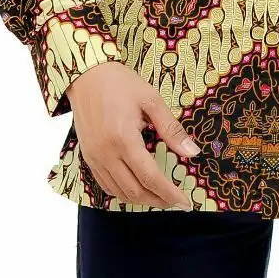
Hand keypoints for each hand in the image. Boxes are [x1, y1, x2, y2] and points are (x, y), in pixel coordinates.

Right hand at [64, 62, 200, 208]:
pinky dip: (123, 192)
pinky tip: (137, 188)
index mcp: (123, 139)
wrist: (86, 75)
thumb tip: (193, 152)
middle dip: (158, 201)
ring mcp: (94, 158)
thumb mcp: (151, 100)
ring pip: (118, 192)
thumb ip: (172, 129)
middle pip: (134, 191)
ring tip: (160, 197)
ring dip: (141, 200)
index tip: (185, 201)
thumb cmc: (119, 83)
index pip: (150, 178)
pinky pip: (106, 185)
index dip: (169, 193)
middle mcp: (106, 154)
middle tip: (176, 202)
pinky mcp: (88, 157)